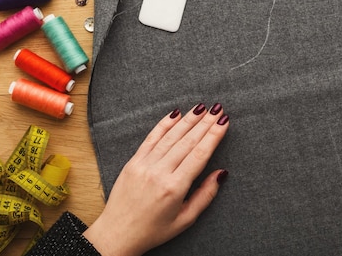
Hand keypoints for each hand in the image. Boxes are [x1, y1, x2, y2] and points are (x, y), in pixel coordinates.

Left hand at [83, 103, 229, 255]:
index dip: (213, 135)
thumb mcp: (185, 219)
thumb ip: (205, 195)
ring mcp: (144, 165)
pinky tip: (176, 114)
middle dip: (205, 123)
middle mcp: (159, 172)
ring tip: (202, 108)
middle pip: (187, 141)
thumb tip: (221, 173)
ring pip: (170, 136)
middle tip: (217, 108)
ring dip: (188, 120)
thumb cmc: (153, 230)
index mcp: (174, 188)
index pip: (199, 154)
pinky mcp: (133, 162)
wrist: (117, 234)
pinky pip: (151, 138)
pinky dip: (164, 124)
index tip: (224, 121)